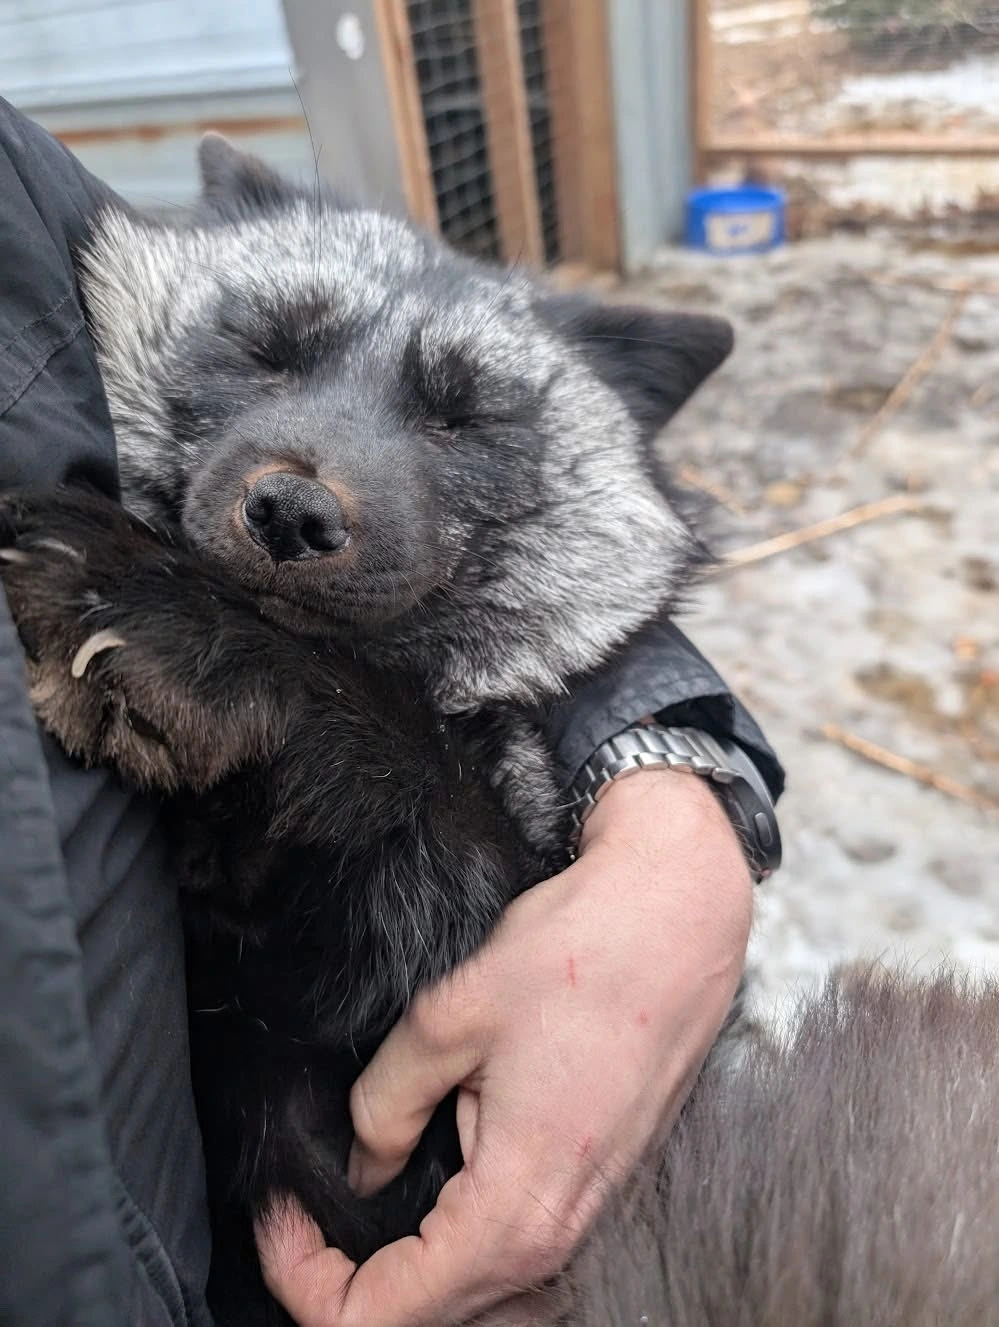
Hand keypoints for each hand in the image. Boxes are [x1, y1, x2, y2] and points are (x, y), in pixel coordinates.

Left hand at [257, 769, 752, 1325]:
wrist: (679, 913)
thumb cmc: (580, 954)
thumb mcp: (447, 1018)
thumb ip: (384, 1108)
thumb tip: (364, 1166)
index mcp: (519, 1213)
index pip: (384, 1317)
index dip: (304, 1279)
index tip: (278, 1212)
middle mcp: (564, 1239)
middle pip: (432, 1319)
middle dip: (346, 1279)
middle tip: (300, 1209)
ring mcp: (593, 1217)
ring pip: (478, 1295)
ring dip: (406, 1268)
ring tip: (350, 1208)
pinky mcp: (604, 1184)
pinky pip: (518, 1252)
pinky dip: (457, 1242)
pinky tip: (428, 1185)